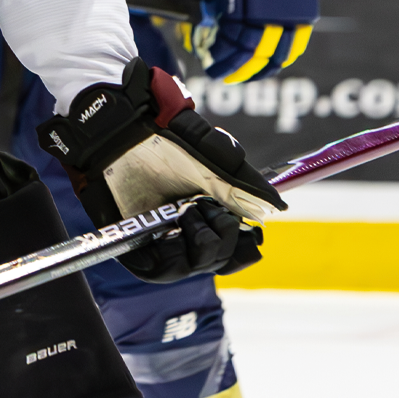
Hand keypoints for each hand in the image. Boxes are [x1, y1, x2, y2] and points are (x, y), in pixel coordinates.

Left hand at [37, 59, 280, 281]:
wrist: (123, 128)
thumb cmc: (164, 137)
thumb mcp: (212, 157)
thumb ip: (244, 183)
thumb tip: (275, 205)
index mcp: (204, 213)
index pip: (232, 251)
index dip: (244, 250)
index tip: (253, 237)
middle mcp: (182, 230)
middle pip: (215, 261)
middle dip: (223, 240)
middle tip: (211, 209)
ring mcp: (157, 237)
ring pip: (190, 268)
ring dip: (201, 245)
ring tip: (189, 213)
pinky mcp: (131, 243)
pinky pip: (156, 269)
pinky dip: (171, 257)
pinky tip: (172, 231)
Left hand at [176, 0, 319, 82]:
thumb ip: (202, 12)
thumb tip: (197, 40)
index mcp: (238, 7)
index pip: (232, 47)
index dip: (222, 62)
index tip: (212, 69)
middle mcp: (267, 10)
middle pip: (258, 54)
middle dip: (241, 69)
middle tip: (227, 75)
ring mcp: (288, 5)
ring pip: (283, 50)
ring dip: (266, 65)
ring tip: (253, 72)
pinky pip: (300, 34)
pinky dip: (289, 49)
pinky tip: (278, 57)